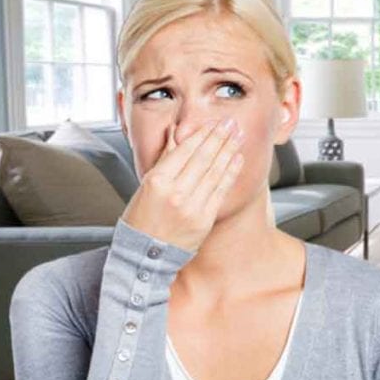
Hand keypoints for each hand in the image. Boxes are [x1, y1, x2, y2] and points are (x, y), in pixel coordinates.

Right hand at [121, 117, 245, 251]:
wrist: (143, 256)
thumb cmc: (141, 220)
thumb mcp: (145, 186)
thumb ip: (164, 159)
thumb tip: (176, 133)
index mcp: (157, 182)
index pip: (184, 151)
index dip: (202, 135)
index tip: (213, 123)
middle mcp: (175, 193)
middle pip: (203, 158)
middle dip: (219, 137)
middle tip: (231, 123)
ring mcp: (192, 207)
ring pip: (214, 172)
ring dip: (229, 151)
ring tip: (238, 136)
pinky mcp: (204, 220)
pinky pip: (221, 190)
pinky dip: (230, 172)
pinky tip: (237, 159)